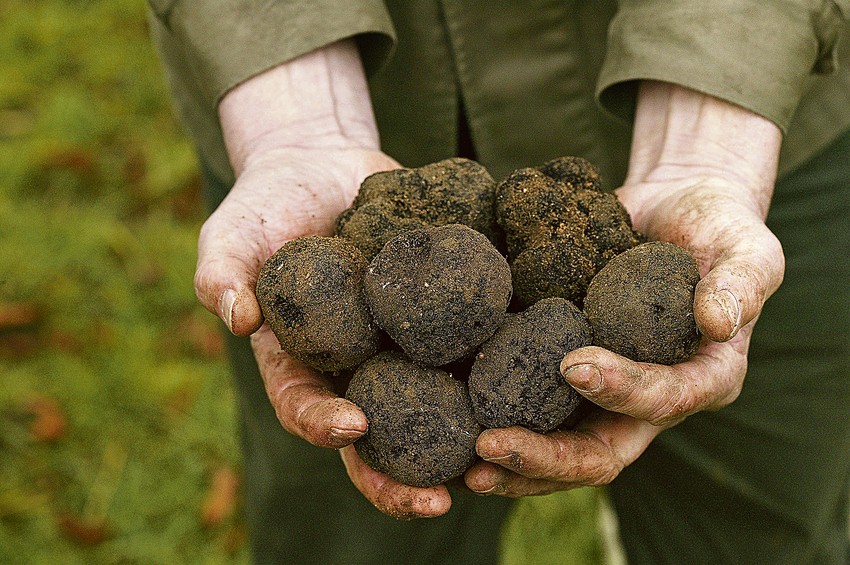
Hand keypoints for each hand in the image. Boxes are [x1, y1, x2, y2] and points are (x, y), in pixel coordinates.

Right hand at [194, 40, 452, 518]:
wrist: (326, 167)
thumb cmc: (270, 202)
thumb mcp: (235, 230)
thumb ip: (222, 270)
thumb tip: (237, 316)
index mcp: (301, 362)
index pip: (305, 407)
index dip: (324, 425)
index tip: (352, 427)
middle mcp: (355, 367)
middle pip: (377, 436)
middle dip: (401, 475)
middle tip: (438, 499)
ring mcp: (401, 345)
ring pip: (432, 407)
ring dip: (462, 443)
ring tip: (498, 464)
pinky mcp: (440, 317)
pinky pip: (468, 346)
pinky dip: (497, 371)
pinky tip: (531, 387)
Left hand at [464, 82, 785, 495]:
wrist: (671, 213)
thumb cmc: (719, 229)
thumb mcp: (749, 248)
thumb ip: (742, 283)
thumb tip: (718, 320)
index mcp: (700, 381)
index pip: (662, 401)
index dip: (621, 390)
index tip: (571, 364)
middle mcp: (649, 402)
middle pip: (600, 453)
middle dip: (545, 457)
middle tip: (488, 447)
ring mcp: (604, 394)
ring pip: (559, 448)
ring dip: (512, 461)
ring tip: (462, 460)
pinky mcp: (564, 374)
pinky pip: (532, 408)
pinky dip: (495, 420)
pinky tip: (450, 422)